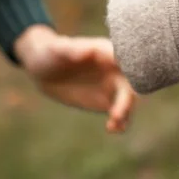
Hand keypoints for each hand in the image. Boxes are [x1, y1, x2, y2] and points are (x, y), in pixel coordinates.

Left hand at [14, 24, 135, 132]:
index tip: (132, 85)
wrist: (44, 69)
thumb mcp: (58, 49)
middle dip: (127, 99)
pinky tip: (112, 129)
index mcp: (108, 51)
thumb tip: (90, 50)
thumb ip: (73, 49)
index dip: (134, 72)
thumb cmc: (51, 52)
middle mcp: (115, 69)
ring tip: (112, 125)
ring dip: (125, 113)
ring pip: (128, 100)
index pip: (128, 61)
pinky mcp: (107, 101)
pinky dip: (120, 122)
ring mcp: (112, 86)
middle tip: (116, 114)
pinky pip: (119, 113)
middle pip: (131, 84)